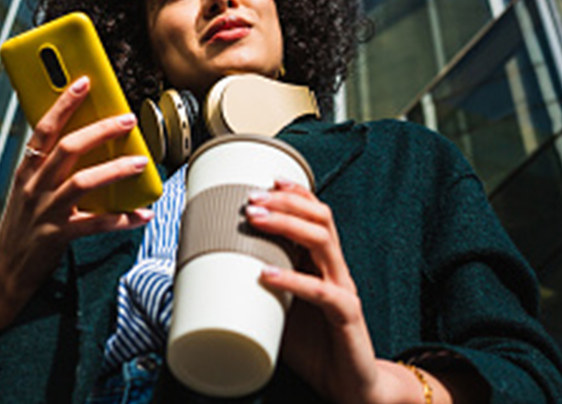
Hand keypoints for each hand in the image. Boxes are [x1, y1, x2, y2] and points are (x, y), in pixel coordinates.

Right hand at [0, 76, 152, 335]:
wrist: (8, 272)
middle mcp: (34, 187)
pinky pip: (96, 224)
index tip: (84, 82)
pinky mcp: (58, 236)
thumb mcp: (28, 190)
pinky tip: (143, 214)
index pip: (44, 128)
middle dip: (100, 130)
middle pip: (68, 149)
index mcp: (26, 170)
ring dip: (115, 170)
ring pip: (82, 182)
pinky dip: (122, 219)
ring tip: (141, 162)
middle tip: (127, 120)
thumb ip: (50, 166)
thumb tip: (87, 138)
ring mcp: (46, 211)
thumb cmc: (24, 226)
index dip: (64, 103)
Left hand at [245, 181, 458, 403]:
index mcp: (323, 264)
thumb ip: (257, 291)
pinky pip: (321, 292)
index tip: (266, 180)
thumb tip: (209, 278)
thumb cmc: (315, 347)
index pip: (316, 215)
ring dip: (288, 226)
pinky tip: (267, 274)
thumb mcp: (280, 310)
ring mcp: (344, 290)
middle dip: (285, 202)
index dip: (295, 193)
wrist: (351, 385)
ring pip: (323, 243)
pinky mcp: (346, 316)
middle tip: (252, 199)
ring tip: (256, 221)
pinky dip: (292, 279)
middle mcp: (336, 270)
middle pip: (320, 219)